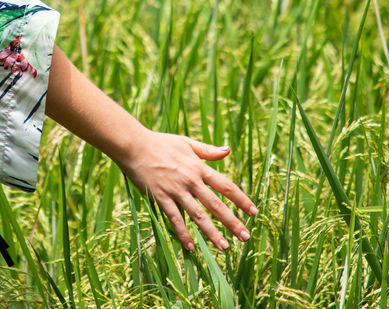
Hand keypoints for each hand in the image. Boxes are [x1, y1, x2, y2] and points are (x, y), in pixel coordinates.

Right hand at [117, 129, 257, 252]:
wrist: (135, 145)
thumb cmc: (161, 143)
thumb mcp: (187, 143)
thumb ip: (208, 150)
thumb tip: (228, 151)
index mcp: (199, 167)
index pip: (226, 186)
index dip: (241, 199)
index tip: (253, 212)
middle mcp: (191, 180)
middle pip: (216, 204)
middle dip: (232, 221)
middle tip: (245, 236)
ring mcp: (176, 190)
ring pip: (198, 215)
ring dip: (212, 232)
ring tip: (224, 247)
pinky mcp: (161, 198)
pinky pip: (175, 219)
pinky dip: (183, 233)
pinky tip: (191, 246)